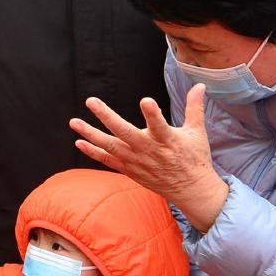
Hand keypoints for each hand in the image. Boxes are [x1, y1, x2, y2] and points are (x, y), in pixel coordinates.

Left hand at [70, 85, 229, 230]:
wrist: (191, 190)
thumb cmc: (194, 157)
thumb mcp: (197, 132)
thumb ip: (194, 107)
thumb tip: (201, 85)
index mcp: (168, 140)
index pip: (160, 126)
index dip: (153, 114)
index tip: (146, 101)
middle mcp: (150, 151)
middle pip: (126, 133)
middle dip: (107, 117)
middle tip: (91, 101)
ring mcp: (137, 161)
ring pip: (111, 147)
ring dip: (91, 134)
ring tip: (74, 122)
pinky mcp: (131, 170)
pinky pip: (108, 161)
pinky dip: (93, 152)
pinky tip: (79, 142)